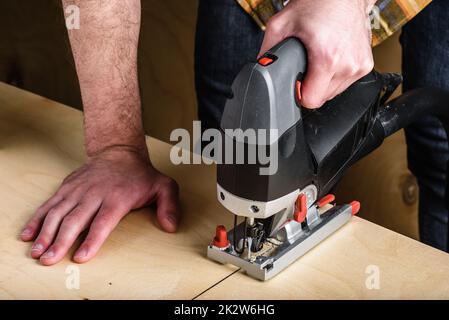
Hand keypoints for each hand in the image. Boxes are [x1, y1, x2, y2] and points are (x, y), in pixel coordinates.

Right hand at [20, 146, 180, 265]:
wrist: (119, 151)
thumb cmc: (141, 174)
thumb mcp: (164, 186)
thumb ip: (170, 206)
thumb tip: (171, 227)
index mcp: (118, 197)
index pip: (103, 221)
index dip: (92, 240)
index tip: (81, 257)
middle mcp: (95, 194)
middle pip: (75, 220)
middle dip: (61, 241)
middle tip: (49, 259)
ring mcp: (78, 190)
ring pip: (58, 212)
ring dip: (45, 233)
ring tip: (36, 251)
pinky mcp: (67, 187)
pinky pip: (49, 204)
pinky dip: (37, 219)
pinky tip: (28, 234)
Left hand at [259, 0, 374, 107]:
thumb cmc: (317, 3)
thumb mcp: (280, 24)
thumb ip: (268, 51)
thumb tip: (262, 69)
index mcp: (327, 58)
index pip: (310, 100)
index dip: (298, 94)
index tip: (296, 83)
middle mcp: (348, 64)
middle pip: (322, 99)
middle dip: (310, 87)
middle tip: (306, 65)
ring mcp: (360, 66)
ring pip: (334, 93)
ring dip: (323, 82)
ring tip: (319, 60)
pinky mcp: (366, 65)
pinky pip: (345, 83)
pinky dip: (336, 75)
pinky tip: (331, 58)